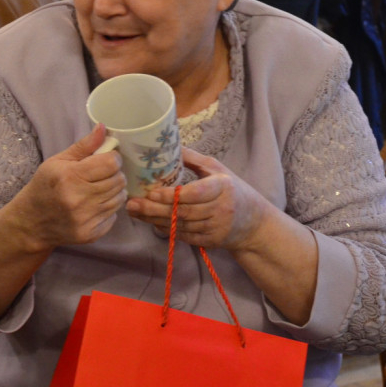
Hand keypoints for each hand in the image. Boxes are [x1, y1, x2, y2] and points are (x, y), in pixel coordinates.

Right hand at [11, 123, 126, 248]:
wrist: (31, 222)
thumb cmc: (45, 186)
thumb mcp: (58, 161)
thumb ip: (84, 145)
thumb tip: (103, 127)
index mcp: (70, 177)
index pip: (111, 163)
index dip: (113, 158)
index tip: (107, 159)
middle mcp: (79, 199)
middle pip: (118, 180)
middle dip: (115, 174)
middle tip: (103, 174)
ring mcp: (85, 219)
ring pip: (119, 198)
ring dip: (114, 191)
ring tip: (100, 188)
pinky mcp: (90, 234)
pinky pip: (114, 216)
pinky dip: (109, 208)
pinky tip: (96, 204)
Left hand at [125, 147, 269, 251]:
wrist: (253, 222)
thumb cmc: (232, 189)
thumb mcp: (218, 169)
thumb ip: (193, 159)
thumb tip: (169, 145)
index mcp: (223, 187)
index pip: (195, 193)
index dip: (172, 195)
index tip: (151, 192)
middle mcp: (220, 209)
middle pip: (183, 211)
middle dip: (154, 209)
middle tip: (132, 204)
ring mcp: (216, 227)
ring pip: (180, 225)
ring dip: (155, 219)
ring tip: (135, 211)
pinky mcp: (211, 241)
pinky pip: (184, 236)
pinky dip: (166, 229)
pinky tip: (150, 221)